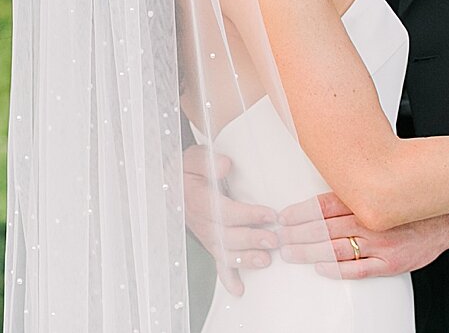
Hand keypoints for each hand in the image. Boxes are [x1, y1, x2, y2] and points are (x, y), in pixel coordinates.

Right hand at [183, 146, 278, 296]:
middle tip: (274, 240)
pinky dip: (228, 278)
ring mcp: (206, 236)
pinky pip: (218, 263)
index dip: (248, 215)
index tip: (270, 214)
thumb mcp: (194, 158)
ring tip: (266, 261)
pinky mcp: (211, 243)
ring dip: (245, 259)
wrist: (174, 185)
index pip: (225, 212)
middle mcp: (202, 222)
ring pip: (224, 252)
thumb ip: (208, 161)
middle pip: (227, 236)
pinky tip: (239, 290)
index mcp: (199, 200)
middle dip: (251, 240)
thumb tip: (226, 165)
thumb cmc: (189, 171)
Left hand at [275, 192, 448, 279]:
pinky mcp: (389, 263)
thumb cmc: (414, 204)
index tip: (285, 217)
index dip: (303, 212)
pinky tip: (321, 268)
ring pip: (337, 248)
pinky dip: (337, 269)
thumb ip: (359, 192)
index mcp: (369, 200)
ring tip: (291, 252)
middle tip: (280, 237)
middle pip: (327, 227)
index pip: (327, 205)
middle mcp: (372, 220)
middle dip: (299, 233)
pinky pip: (358, 268)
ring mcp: (380, 243)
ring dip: (310, 251)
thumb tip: (329, 191)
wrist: (446, 220)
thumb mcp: (385, 189)